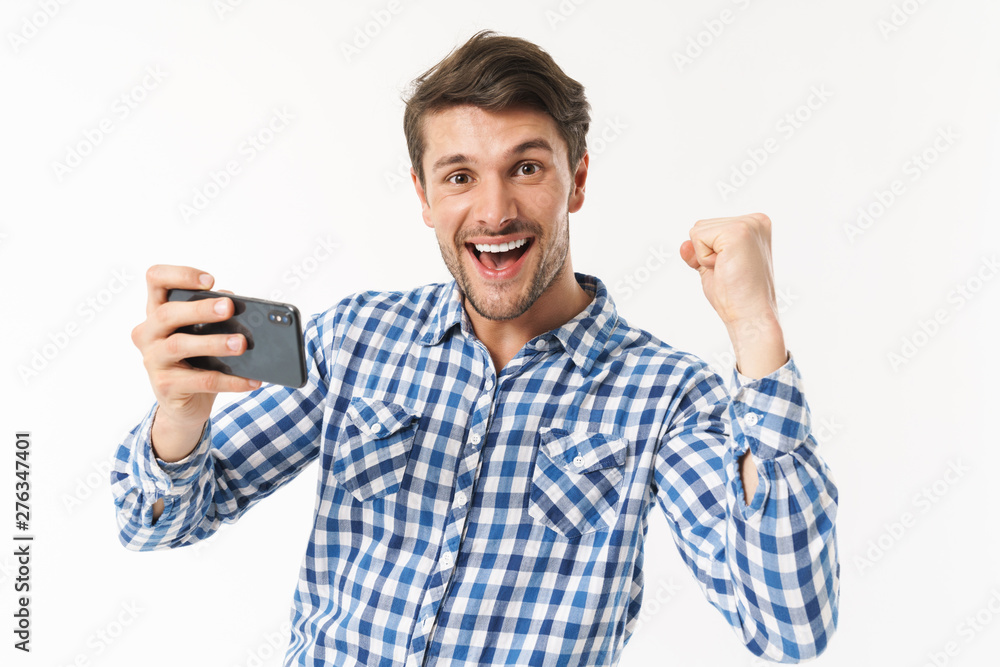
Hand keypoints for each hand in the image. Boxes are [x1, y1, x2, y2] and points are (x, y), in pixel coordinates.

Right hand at [130, 265, 257, 460]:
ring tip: (241, 344)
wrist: (185, 404)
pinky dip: (230, 380)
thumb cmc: (195, 360)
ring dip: (214, 343)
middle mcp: (148, 333)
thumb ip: (215, 314)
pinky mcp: (166, 386)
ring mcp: (153, 360)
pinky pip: (201, 381)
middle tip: (229, 307)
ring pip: (180, 346)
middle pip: (168, 313)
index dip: (179, 275)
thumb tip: (237, 302)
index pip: (156, 280)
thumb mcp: (203, 332)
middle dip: (200, 309)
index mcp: (156, 311)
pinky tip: (251, 380)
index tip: (209, 280)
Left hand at [679, 212, 778, 330]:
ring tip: (728, 269)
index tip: (731, 269)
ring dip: (705, 256)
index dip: (709, 253)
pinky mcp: (738, 232)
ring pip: (697, 230)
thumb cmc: (736, 296)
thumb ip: (698, 252)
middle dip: (705, 253)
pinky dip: (704, 259)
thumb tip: (684, 244)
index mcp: (755, 225)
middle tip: (729, 271)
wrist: (750, 315)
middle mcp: (755, 220)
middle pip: (701, 226)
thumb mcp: (713, 268)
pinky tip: (725, 268)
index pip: (710, 228)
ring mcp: (748, 224)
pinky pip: (697, 238)